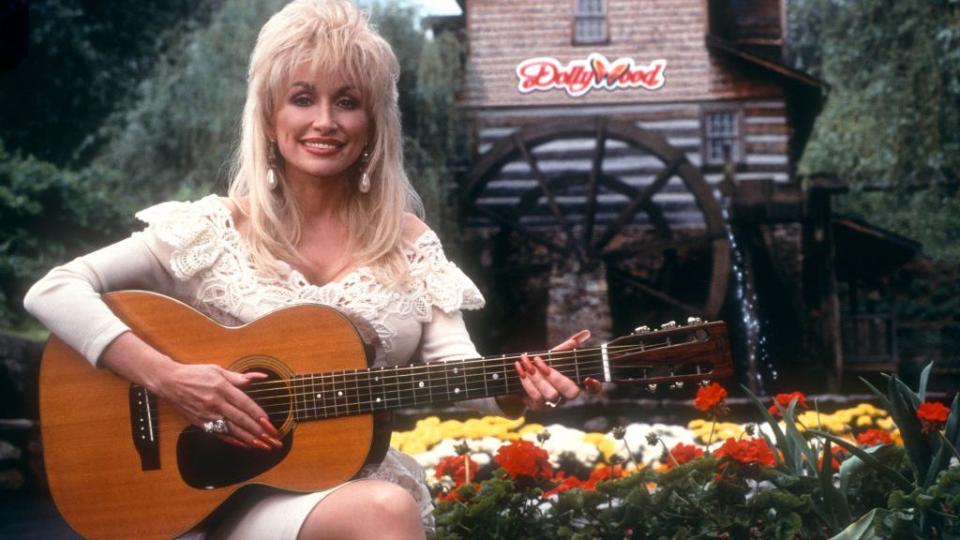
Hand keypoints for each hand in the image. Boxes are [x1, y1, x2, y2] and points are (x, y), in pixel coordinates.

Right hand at [155, 363, 281, 450]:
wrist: (169, 382)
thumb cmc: (195, 374)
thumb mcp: (217, 370)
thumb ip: (239, 377)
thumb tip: (259, 377)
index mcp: (222, 388)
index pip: (245, 404)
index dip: (259, 415)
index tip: (269, 423)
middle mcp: (215, 403)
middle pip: (241, 420)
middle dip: (259, 431)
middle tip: (272, 440)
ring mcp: (207, 415)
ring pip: (232, 430)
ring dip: (249, 440)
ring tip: (263, 446)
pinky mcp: (200, 423)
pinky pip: (219, 434)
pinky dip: (233, 441)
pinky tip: (245, 445)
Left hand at [512, 329, 601, 410]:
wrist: (519, 380)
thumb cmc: (542, 366)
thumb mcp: (555, 356)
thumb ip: (568, 346)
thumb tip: (586, 333)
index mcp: (575, 382)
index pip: (594, 389)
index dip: (595, 386)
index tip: (589, 378)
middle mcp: (566, 395)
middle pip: (571, 392)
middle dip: (556, 376)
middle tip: (540, 362)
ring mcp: (553, 403)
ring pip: (551, 394)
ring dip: (537, 376)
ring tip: (526, 361)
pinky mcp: (538, 406)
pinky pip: (534, 396)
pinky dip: (526, 379)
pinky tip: (519, 366)